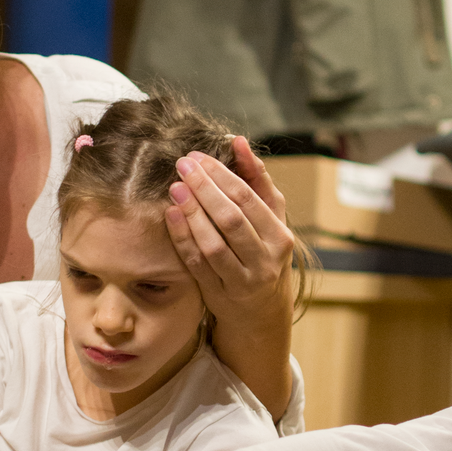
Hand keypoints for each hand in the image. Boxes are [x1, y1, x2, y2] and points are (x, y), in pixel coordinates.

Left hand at [165, 139, 295, 416]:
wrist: (260, 309)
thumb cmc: (263, 250)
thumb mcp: (269, 216)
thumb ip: (256, 179)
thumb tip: (238, 142)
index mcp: (280, 237)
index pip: (248, 199)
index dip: (221, 175)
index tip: (198, 157)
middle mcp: (265, 261)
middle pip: (231, 220)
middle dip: (204, 189)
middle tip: (182, 166)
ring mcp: (242, 281)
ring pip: (214, 244)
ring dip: (192, 213)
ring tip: (174, 188)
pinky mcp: (219, 295)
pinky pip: (197, 263)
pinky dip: (183, 238)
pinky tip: (171, 215)